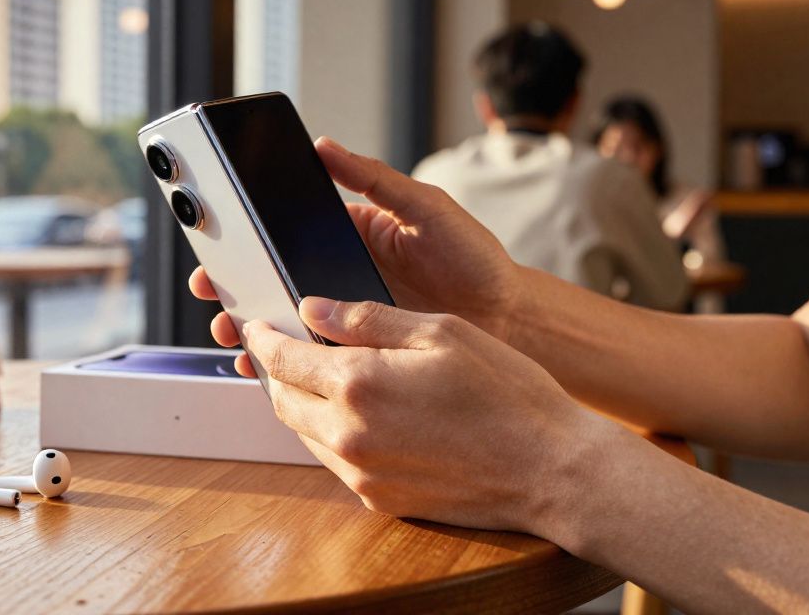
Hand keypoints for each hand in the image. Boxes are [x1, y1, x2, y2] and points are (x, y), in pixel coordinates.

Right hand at [189, 137, 520, 353]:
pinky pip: (312, 359)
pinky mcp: (359, 353)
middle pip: (275, 281)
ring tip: (230, 332)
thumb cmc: (473, 258)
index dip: (251, 240)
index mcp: (352, 233)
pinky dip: (283, 365)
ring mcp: (348, 318)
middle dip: (237, 287)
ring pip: (285, 323)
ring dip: (253, 328)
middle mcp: (342, 275)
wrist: (507, 318)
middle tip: (212, 292)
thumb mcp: (425, 207)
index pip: (288, 233)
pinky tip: (260, 369)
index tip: (221, 243)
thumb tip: (324, 145)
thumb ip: (373, 178)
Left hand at [240, 297, 609, 532]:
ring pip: (303, 433)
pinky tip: (359, 414)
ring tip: (323, 377)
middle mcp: (350, 434)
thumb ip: (368, 320)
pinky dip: (331, 434)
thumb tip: (314, 309)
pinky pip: (334, 461)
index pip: (282, 359)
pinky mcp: (379, 499)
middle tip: (285, 347)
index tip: (257, 326)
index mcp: (360, 383)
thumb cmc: (508, 394)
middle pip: (282, 399)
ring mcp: (362, 473)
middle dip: (276, 370)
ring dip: (302, 403)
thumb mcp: (441, 332)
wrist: (551, 470)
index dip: (263, 338)